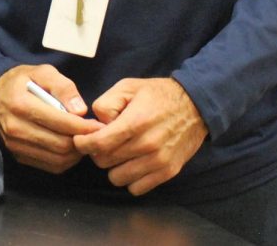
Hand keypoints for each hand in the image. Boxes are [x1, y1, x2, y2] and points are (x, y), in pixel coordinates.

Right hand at [0, 64, 102, 173]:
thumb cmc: (21, 81)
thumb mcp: (42, 72)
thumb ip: (63, 86)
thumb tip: (80, 110)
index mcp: (22, 105)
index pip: (61, 124)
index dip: (85, 127)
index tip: (99, 125)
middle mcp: (16, 129)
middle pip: (61, 145)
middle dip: (83, 141)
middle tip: (95, 133)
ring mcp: (15, 145)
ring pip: (57, 159)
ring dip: (76, 153)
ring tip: (83, 139)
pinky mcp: (17, 155)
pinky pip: (50, 166)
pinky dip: (65, 160)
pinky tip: (69, 147)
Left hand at [72, 77, 207, 195]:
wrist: (196, 106)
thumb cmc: (157, 95)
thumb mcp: (127, 87)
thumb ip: (106, 104)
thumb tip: (96, 125)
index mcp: (135, 122)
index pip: (99, 143)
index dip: (83, 144)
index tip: (80, 140)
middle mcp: (147, 145)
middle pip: (104, 161)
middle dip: (97, 152)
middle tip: (103, 142)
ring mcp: (159, 161)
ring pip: (117, 178)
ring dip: (112, 166)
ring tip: (119, 152)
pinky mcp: (168, 172)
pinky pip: (136, 188)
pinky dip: (130, 179)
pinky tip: (131, 163)